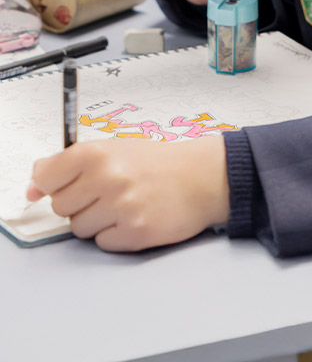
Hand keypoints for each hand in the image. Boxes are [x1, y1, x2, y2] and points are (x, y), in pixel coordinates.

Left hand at [26, 136, 229, 251]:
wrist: (200, 177)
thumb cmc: (155, 163)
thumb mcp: (112, 149)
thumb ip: (69, 165)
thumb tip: (31, 188)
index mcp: (95, 153)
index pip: (45, 178)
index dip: (53, 184)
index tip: (64, 184)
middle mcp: (106, 178)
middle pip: (61, 207)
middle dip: (79, 202)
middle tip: (106, 191)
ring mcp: (121, 207)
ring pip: (80, 228)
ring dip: (97, 220)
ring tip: (123, 204)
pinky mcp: (135, 233)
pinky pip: (103, 243)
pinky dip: (115, 234)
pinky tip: (134, 217)